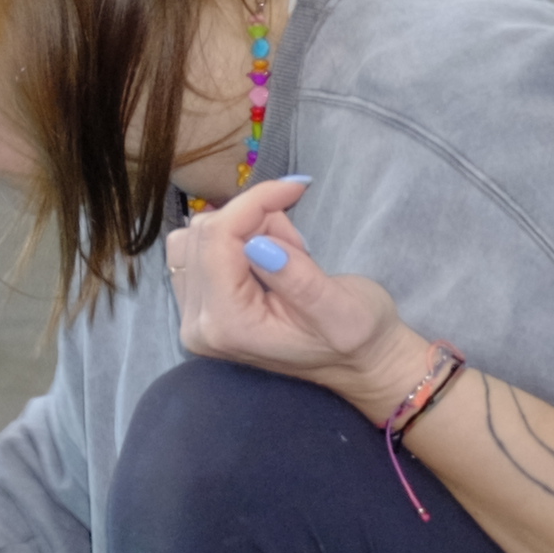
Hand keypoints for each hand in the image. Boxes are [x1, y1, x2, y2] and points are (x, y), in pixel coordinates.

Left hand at [169, 177, 420, 413]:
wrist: (357, 365)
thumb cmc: (358, 340)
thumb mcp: (342, 311)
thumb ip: (299, 280)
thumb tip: (257, 244)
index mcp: (229, 326)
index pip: (218, 238)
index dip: (255, 202)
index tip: (295, 187)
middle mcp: (199, 325)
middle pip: (202, 233)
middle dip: (253, 222)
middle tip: (298, 248)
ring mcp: (195, 316)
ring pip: (196, 237)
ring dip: (243, 229)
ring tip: (286, 256)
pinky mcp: (200, 305)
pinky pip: (199, 249)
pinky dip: (234, 239)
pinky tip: (268, 260)